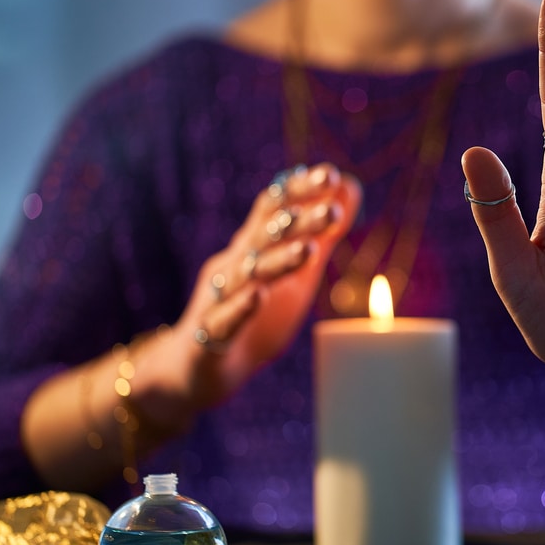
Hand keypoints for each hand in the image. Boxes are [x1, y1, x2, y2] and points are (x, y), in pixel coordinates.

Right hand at [170, 163, 360, 408]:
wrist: (195, 370)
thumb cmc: (253, 315)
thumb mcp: (294, 273)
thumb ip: (320, 232)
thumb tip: (349, 186)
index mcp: (251, 249)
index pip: (272, 209)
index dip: (298, 190)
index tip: (330, 174)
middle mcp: (232, 267)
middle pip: (264, 238)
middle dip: (297, 222)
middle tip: (332, 210)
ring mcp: (218, 300)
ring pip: (247, 276)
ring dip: (277, 262)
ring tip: (308, 250)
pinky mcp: (209, 338)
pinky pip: (223, 321)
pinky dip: (241, 308)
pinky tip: (258, 296)